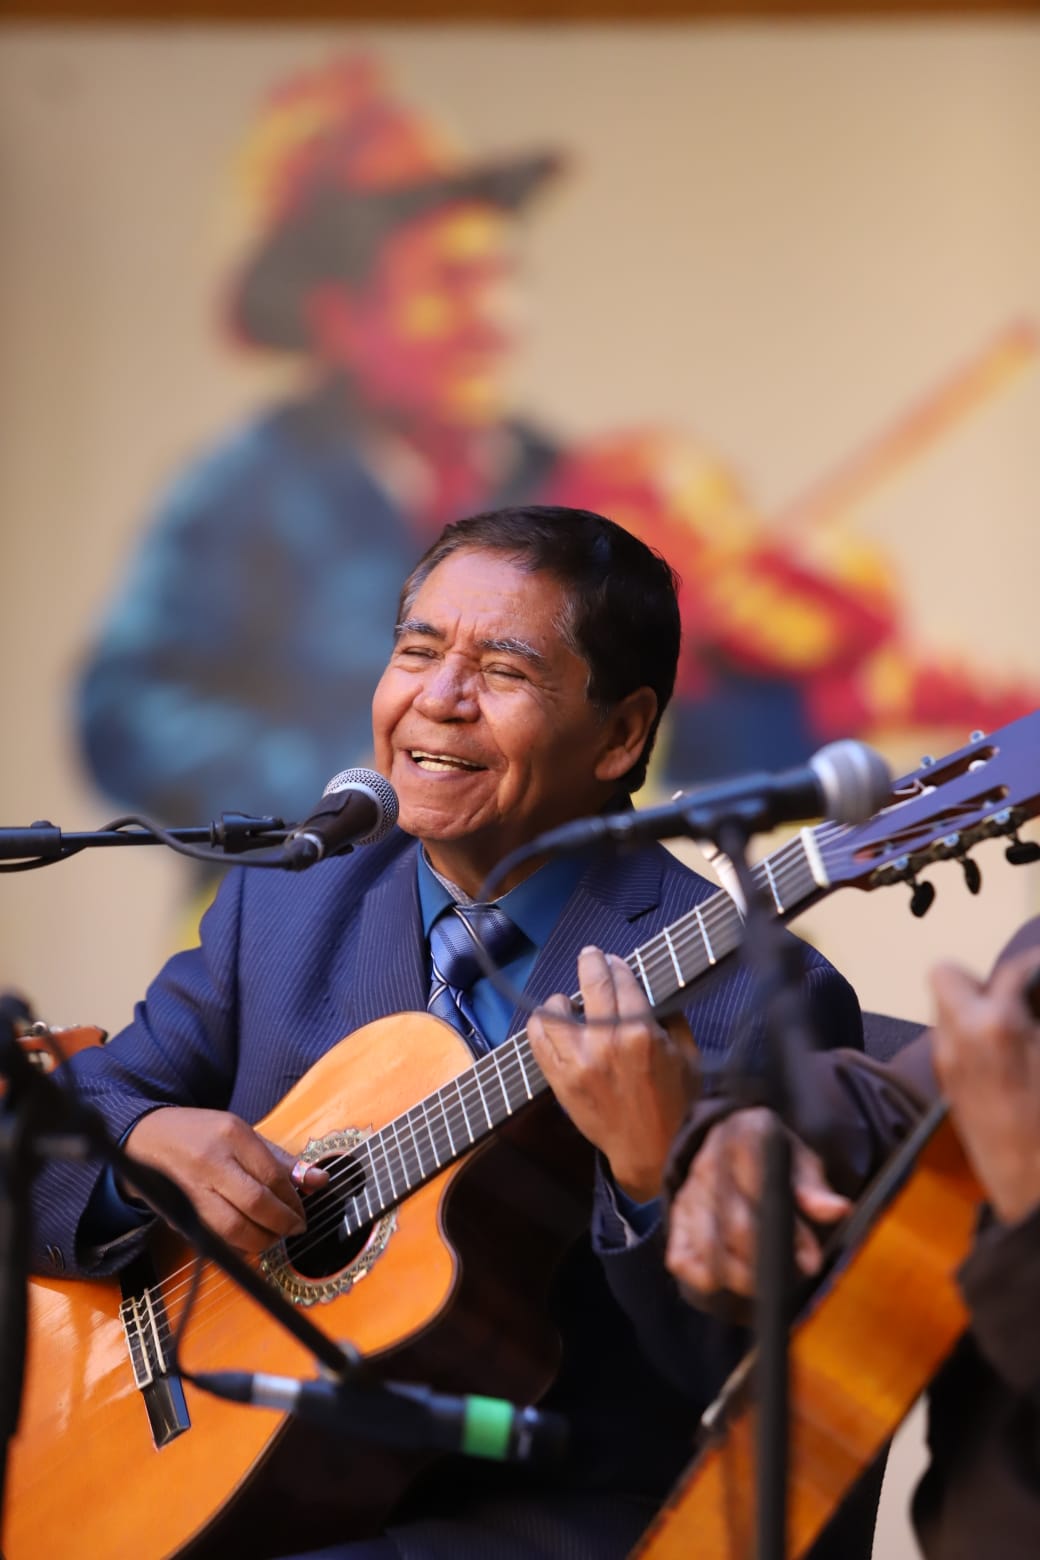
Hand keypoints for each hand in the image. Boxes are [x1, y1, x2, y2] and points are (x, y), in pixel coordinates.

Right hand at [123, 1106, 327, 1254]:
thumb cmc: (201, 1134)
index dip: (293, 1200)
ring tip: (273, 1236)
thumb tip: (320, 1181)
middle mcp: (211, 1162)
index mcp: (231, 1135)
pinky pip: (214, 1239)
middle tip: (294, 1229)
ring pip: (233, 1229)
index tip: (302, 1210)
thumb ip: (281, 1160)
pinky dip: (236, 1246)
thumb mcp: (243, 1134)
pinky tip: (248, 1240)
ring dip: (261, 1240)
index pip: (272, 1176)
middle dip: (281, 1223)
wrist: (146, 1139)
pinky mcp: (179, 1214)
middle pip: (255, 1204)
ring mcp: (192, 1190)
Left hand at [527, 945, 697, 1201]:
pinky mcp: (561, 1082)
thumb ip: (673, 1019)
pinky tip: (548, 1022)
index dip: (617, 964)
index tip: (613, 960)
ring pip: (555, 1012)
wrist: (652, 1152)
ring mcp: (579, 1063)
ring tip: (566, 1001)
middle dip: (591, 962)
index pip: (623, 981)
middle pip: (591, 985)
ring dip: (560, 999)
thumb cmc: (676, 1104)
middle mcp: (607, 1042)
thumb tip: (656, 991)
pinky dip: (539, 1026)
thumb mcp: (689, 1056)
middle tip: (590, 956)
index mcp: (642, 1033)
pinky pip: (538, 1043)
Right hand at [665, 1106, 850, 1299]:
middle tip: (794, 1277)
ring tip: (766, 1287)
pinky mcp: (677, 1216)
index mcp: (744, 1135)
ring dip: (740, 1276)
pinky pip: (680, 1257)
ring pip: (708, 1246)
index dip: (788, 1231)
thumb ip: (815, 1188)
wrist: (730, 1140)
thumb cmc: (773, 1157)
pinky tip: (729, 1282)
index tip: (810, 1259)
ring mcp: (689, 1189)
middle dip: (768, 1261)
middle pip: (736, 1225)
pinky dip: (702, 1278)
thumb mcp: (800, 1161)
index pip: (762, 1189)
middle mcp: (710, 1160)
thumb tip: (838, 1210)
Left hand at [930, 947, 1039, 1226]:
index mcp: (995, 1026)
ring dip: (979, 1006)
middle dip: (987, 978)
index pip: (1013, 970)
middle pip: (946, 974)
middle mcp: (956, 1038)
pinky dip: (976, 1036)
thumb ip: (1038, 1019)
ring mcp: (947, 1064)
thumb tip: (1034, 999)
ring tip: (1019, 1027)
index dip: (1037, 968)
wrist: (1036, 1203)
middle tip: (1023, 999)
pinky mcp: (950, 1090)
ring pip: (945, 1009)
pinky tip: (1011, 1058)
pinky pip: (952, 1041)